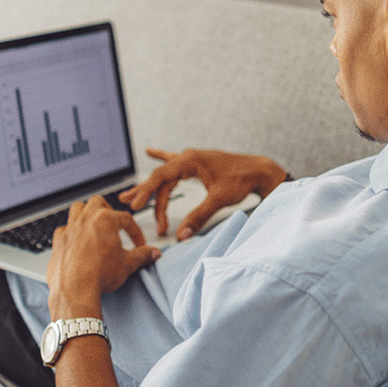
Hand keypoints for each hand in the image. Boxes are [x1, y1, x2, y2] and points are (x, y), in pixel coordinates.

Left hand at [47, 196, 161, 318]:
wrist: (75, 290)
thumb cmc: (99, 275)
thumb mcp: (127, 264)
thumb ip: (142, 256)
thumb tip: (153, 253)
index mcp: (104, 220)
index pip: (125, 219)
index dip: (135, 232)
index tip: (138, 244)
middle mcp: (85, 219)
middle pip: (98, 202)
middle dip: (108, 210)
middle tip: (114, 225)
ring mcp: (69, 229)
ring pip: (77, 208)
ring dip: (86, 213)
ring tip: (94, 225)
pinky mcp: (58, 241)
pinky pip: (63, 228)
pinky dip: (71, 232)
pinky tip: (77, 242)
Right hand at [120, 148, 286, 240]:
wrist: (259, 171)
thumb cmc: (242, 180)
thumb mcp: (219, 200)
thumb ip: (198, 217)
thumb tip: (182, 235)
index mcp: (190, 161)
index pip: (160, 177)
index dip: (146, 192)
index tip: (135, 206)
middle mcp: (188, 157)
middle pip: (160, 178)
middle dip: (144, 192)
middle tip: (128, 205)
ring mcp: (192, 159)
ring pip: (165, 174)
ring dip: (151, 186)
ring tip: (131, 192)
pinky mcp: (198, 164)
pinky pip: (174, 162)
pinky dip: (162, 157)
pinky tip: (150, 151)